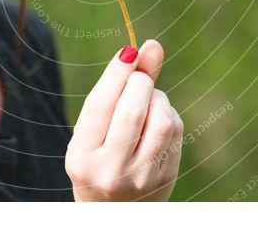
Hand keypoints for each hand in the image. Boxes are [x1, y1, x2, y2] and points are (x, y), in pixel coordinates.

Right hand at [65, 39, 183, 201]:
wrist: (111, 211)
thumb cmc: (98, 157)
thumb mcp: (94, 128)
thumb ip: (117, 88)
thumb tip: (150, 45)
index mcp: (82, 156)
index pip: (101, 105)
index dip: (118, 72)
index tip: (130, 50)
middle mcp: (110, 170)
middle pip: (134, 110)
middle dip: (141, 82)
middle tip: (139, 76)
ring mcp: (142, 178)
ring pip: (162, 120)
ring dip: (157, 98)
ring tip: (146, 100)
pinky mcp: (167, 177)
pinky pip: (175, 130)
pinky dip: (168, 114)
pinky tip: (155, 120)